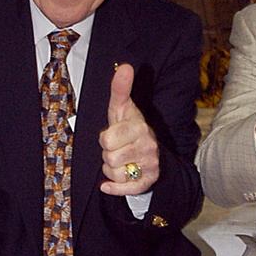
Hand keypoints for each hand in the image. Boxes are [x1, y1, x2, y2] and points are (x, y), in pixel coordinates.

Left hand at [100, 63, 159, 195]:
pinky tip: (110, 183)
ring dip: (111, 169)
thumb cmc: (129, 128)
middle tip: (117, 149)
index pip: (107, 140)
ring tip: (121, 161)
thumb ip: (120, 89)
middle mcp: (148, 146)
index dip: (105, 139)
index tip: (113, 134)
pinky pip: (122, 189)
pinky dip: (113, 187)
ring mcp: (149, 165)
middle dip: (107, 154)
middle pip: (108, 157)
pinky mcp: (147, 182)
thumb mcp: (122, 109)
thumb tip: (125, 65)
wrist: (150, 154)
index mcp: (140, 127)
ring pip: (113, 173)